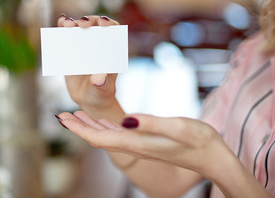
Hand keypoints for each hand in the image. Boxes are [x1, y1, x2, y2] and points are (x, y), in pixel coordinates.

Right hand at [57, 15, 121, 116]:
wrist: (89, 99)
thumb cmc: (101, 92)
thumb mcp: (104, 89)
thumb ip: (103, 84)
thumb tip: (98, 79)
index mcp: (111, 48)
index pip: (113, 29)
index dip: (108, 22)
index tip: (103, 23)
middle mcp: (98, 43)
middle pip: (94, 24)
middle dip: (88, 20)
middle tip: (81, 24)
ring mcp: (84, 45)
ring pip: (78, 27)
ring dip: (71, 22)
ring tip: (67, 24)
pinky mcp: (70, 50)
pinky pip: (65, 37)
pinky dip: (61, 30)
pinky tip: (59, 26)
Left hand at [58, 111, 228, 176]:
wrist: (213, 158)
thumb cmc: (200, 141)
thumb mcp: (180, 127)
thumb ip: (152, 124)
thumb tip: (125, 119)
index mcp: (138, 143)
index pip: (100, 139)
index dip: (80, 129)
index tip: (62, 118)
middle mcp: (135, 147)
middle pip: (98, 139)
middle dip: (78, 127)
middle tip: (61, 115)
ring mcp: (140, 146)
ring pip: (106, 138)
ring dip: (89, 127)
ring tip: (75, 115)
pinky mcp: (145, 143)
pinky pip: (118, 137)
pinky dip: (104, 128)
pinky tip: (102, 122)